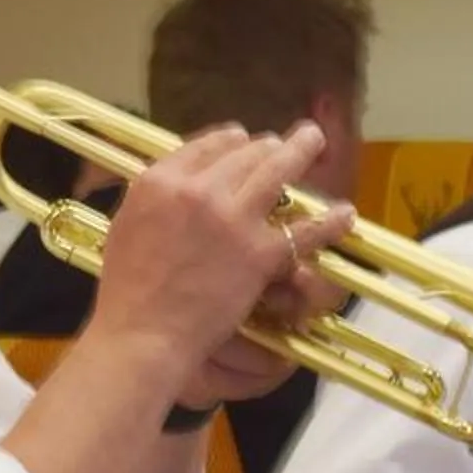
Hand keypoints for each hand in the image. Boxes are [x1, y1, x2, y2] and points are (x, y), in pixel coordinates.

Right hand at [88, 123, 357, 379]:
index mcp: (161, 180)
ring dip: (300, 150)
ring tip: (314, 140)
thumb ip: (155, 196)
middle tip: (279, 146)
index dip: (230, 141)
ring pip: (277, 170)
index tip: (242, 142)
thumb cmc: (127, 290)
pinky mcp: (260, 252)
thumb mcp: (127, 224)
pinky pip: (305, 228)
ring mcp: (233, 219)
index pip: (206, 144)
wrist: (142, 333)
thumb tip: (175, 182)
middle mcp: (199, 190)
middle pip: (244, 151)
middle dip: (265, 146)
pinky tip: (345, 212)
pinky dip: (330, 220)